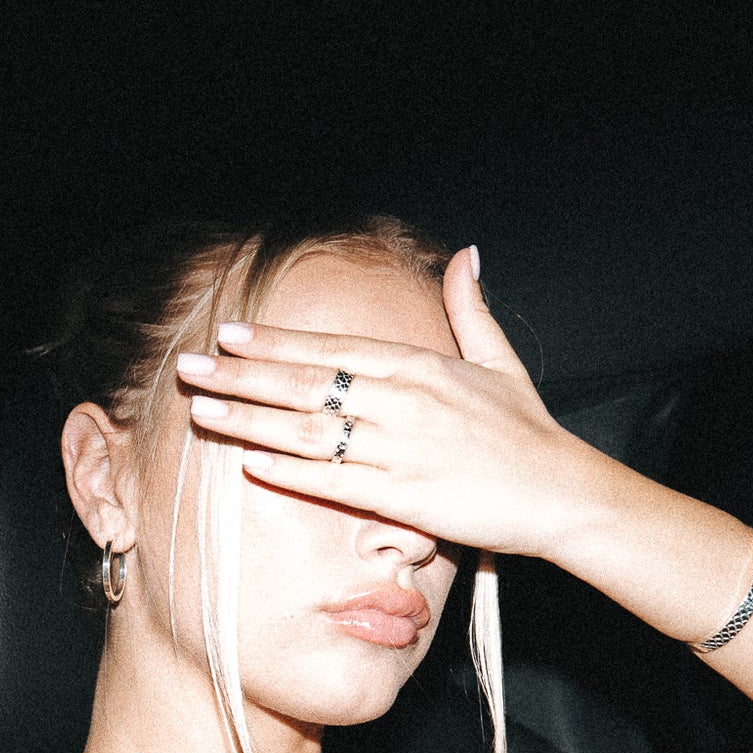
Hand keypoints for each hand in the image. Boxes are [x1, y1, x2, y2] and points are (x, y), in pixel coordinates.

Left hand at [178, 250, 621, 560]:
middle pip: (307, 383)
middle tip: (188, 368)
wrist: (564, 493)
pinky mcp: (406, 497)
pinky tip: (251, 463)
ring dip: (250, 421)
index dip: (277, 340)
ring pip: (309, 430)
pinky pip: (337, 482)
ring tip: (203, 411)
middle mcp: (405, 400)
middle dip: (242, 375)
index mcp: (421, 365)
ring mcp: (402, 449)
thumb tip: (465, 255)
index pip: (332, 346)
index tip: (230, 334)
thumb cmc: (528, 432)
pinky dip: (292, 472)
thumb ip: (471, 309)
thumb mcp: (499, 361)